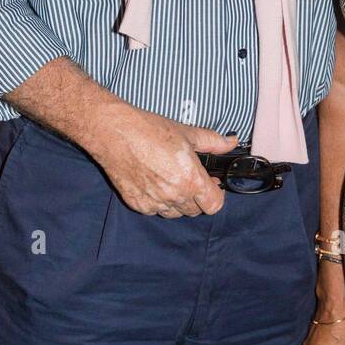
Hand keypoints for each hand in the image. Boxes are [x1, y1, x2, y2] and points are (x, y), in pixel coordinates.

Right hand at [86, 103, 238, 216]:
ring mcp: (155, 203)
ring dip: (179, 202)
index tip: (213, 186)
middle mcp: (174, 195)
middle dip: (198, 197)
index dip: (217, 195)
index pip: (214, 205)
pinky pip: (156, 211)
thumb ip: (213, 142)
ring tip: (172, 180)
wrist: (115, 133)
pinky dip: (159, 202)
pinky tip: (155, 183)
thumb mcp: (187, 133)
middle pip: (196, 210)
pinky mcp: (138, 204)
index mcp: (190, 179)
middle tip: (192, 179)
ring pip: (176, 213)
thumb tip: (230, 143)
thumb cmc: (149, 131)